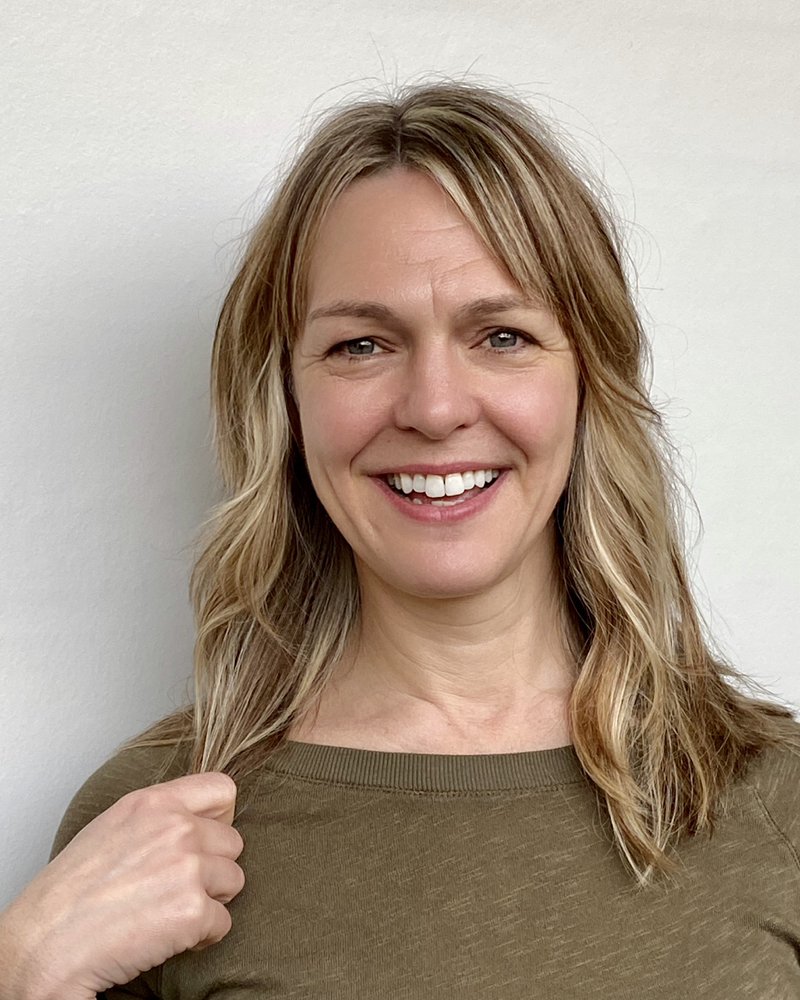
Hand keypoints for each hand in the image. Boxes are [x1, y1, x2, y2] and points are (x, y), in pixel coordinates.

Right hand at [2, 772, 244, 998]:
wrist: (44, 946)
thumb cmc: (70, 893)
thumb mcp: (113, 827)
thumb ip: (159, 817)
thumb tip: (199, 821)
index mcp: (154, 802)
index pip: (221, 789)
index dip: (219, 818)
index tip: (205, 840)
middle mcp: (176, 828)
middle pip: (233, 842)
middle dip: (213, 868)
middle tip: (176, 889)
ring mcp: (188, 868)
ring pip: (234, 881)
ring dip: (210, 901)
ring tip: (169, 912)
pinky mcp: (193, 911)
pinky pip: (223, 923)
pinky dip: (202, 937)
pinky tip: (166, 937)